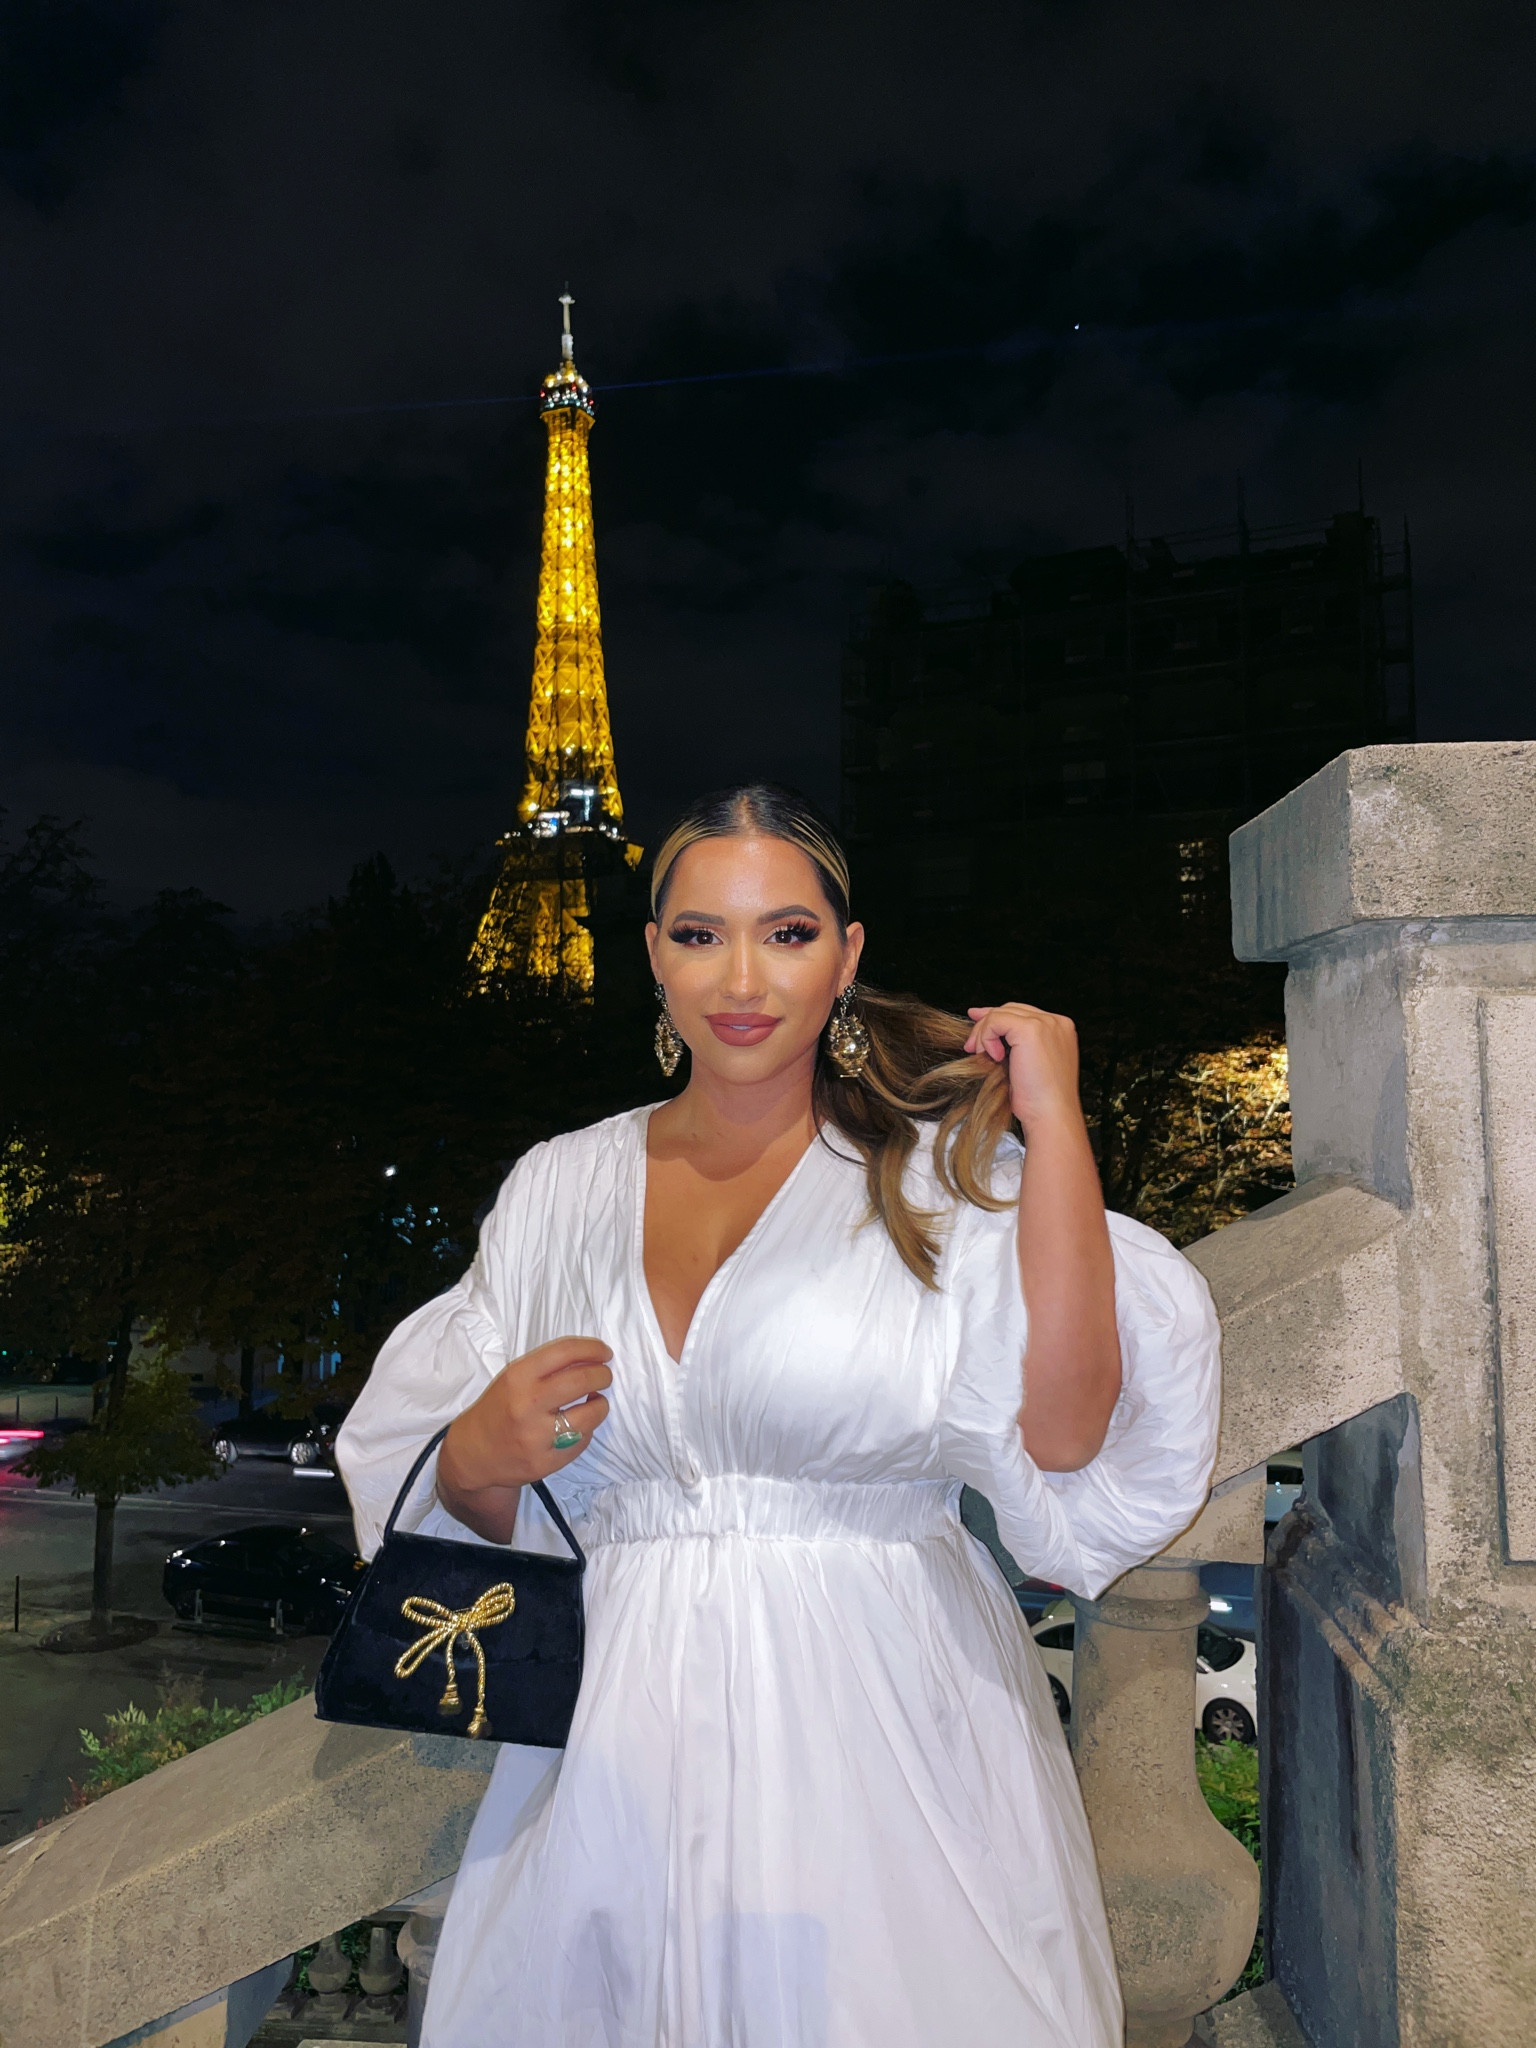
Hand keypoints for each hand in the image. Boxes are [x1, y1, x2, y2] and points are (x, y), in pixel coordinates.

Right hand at [437, 1337, 611, 1535]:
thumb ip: (547, 1367)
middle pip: (582, 1380)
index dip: (592, 1348)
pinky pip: (581, 1442)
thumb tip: (591, 1357)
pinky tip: (579, 1426)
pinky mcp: (544, 1463)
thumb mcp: (513, 1378)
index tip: (605, 1352)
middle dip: (602, 1375)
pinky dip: (587, 1431)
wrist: (473, 1452)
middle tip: (605, 1376)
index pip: (564, 1352)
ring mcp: (535, 1437)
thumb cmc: (499, 1408)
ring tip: (596, 1402)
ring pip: (589, 1415)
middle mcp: (526, 1405)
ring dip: (601, 1405)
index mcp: (518, 1377)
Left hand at [965, 1002, 1083, 1134]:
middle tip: (972, 1045)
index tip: (977, 1024)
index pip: (1023, 1014)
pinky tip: (995, 1058)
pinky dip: (987, 1038)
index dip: (997, 1018)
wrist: (1050, 1115)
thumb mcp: (1028, 1064)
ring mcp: (1045, 1023)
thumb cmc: (1040, 1099)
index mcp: (1060, 1029)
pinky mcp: (1030, 1029)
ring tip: (981, 1056)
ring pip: (1001, 1013)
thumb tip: (987, 1027)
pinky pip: (995, 1021)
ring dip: (984, 1034)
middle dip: (986, 1024)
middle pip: (1011, 1009)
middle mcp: (1056, 1022)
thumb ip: (1015, 1043)